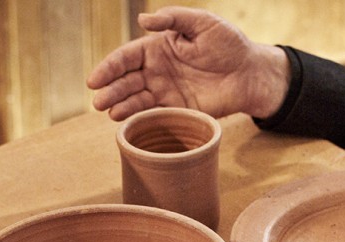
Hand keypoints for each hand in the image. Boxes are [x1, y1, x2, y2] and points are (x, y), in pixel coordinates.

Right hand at [86, 6, 289, 120]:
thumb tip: (143, 19)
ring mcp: (165, 92)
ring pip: (136, 99)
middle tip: (98, 101)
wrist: (249, 73)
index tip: (95, 79)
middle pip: (126, 81)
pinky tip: (125, 121)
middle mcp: (156, 71)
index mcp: (157, 48)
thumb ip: (173, 18)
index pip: (126, 57)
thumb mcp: (202, 23)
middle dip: (110, 90)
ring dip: (120, 106)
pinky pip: (153, 114)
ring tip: (108, 112)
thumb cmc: (228, 43)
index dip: (109, 67)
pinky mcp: (177, 110)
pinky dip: (138, 118)